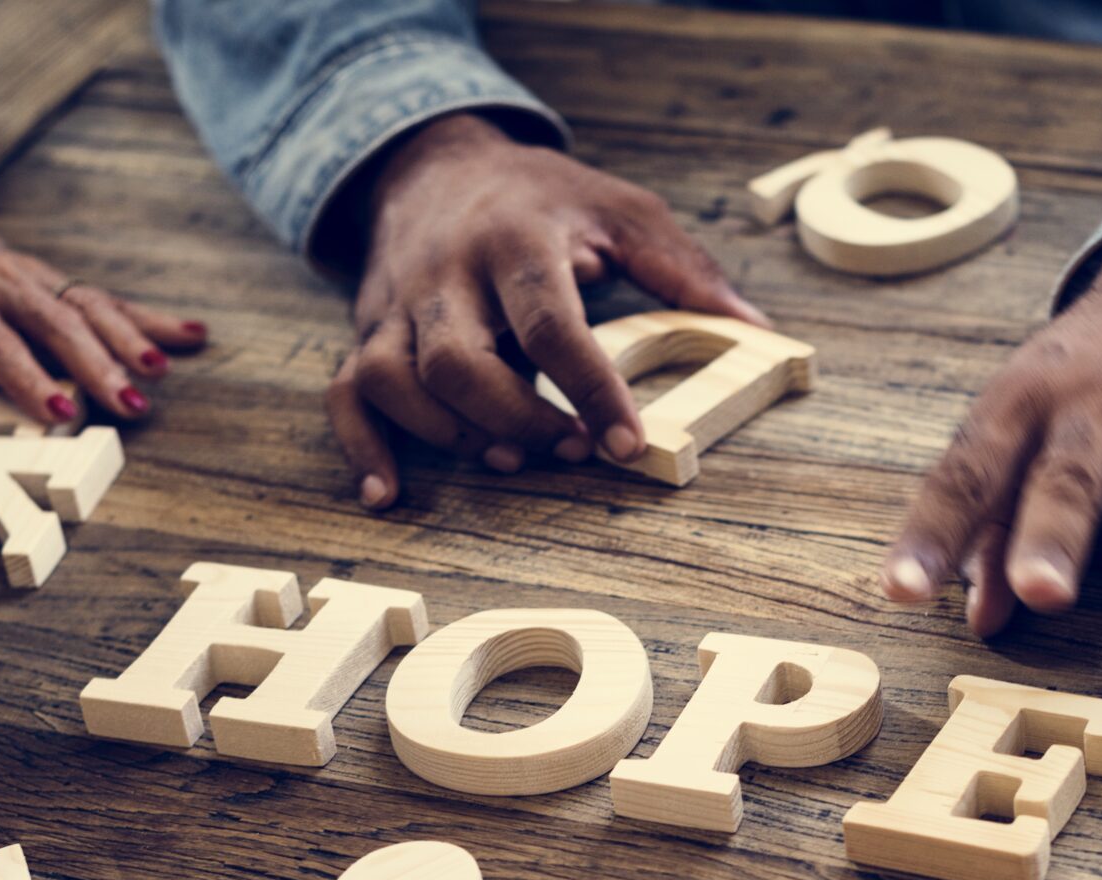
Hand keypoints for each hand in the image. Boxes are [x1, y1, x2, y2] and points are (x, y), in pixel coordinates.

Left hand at [0, 182, 210, 426]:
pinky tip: (192, 336)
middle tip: (129, 403)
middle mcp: (0, 284)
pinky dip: (150, 318)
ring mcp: (33, 280)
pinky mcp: (55, 280)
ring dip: (128, 340)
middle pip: (55, 323)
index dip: (26, 375)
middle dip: (95, 364)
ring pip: (87, 307)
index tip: (58, 411)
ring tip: (159, 374)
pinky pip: (106, 298)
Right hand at [334, 113, 767, 509]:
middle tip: (570, 451)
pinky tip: (388, 493)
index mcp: (516, 239)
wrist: (437, 163)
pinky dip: (361, 447)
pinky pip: (344, 394)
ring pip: (395, 381)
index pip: (550, 324)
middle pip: (459, 363)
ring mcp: (396, 305)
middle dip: (516, 421)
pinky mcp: (366, 331)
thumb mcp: (622, 210)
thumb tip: (756, 327)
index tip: (627, 444)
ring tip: (505, 461)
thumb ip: (683, 270)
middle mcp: (446, 273)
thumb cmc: (542, 198)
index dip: (590, 390)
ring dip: (449, 436)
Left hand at [882, 224, 1101, 654]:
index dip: (932, 534)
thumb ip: (989, 528)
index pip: (966, 471)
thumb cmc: (1080, 375)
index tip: (903, 591)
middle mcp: (1099, 405)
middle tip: (1043, 594)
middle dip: (1056, 533)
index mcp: (1022, 401)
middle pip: (1074, 470)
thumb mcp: (1016, 424)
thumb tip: (981, 620)